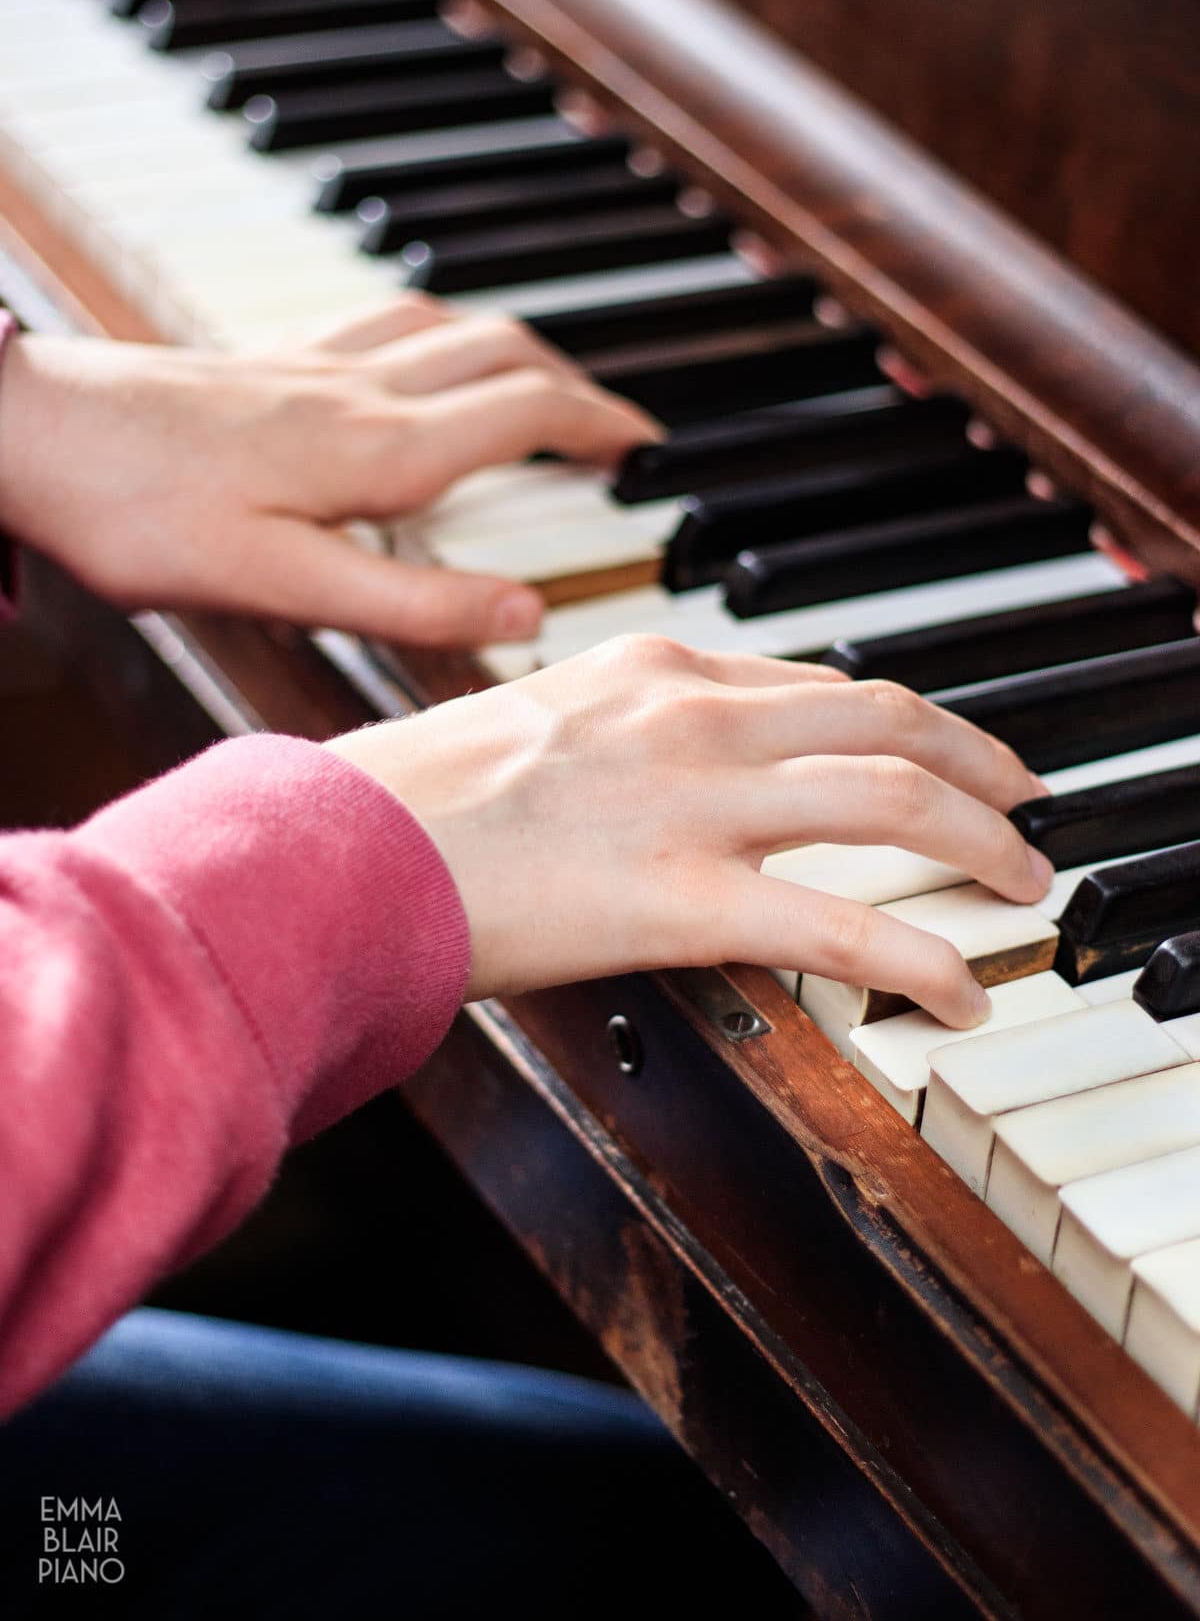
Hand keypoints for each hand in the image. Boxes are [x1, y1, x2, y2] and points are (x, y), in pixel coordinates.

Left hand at [0, 297, 657, 645]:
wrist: (24, 433)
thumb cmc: (135, 514)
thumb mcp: (282, 583)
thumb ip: (410, 603)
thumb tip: (525, 612)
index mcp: (377, 449)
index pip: (528, 412)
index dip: (604, 426)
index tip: (650, 451)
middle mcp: (357, 391)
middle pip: (505, 352)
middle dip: (578, 385)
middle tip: (616, 429)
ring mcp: (311, 365)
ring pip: (450, 326)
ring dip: (516, 349)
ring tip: (546, 387)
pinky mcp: (266, 362)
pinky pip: (383, 322)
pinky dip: (439, 332)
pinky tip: (421, 356)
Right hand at [326, 637, 1053, 1025]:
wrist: (343, 846)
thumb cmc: (418, 800)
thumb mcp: (538, 727)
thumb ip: (626, 735)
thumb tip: (681, 779)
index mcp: (655, 669)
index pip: (821, 682)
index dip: (906, 722)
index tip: (941, 753)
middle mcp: (694, 716)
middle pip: (890, 721)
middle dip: (982, 764)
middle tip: (1024, 802)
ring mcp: (695, 801)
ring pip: (897, 801)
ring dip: (985, 844)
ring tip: (1022, 885)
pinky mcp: (682, 898)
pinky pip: (845, 927)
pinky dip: (926, 958)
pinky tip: (963, 990)